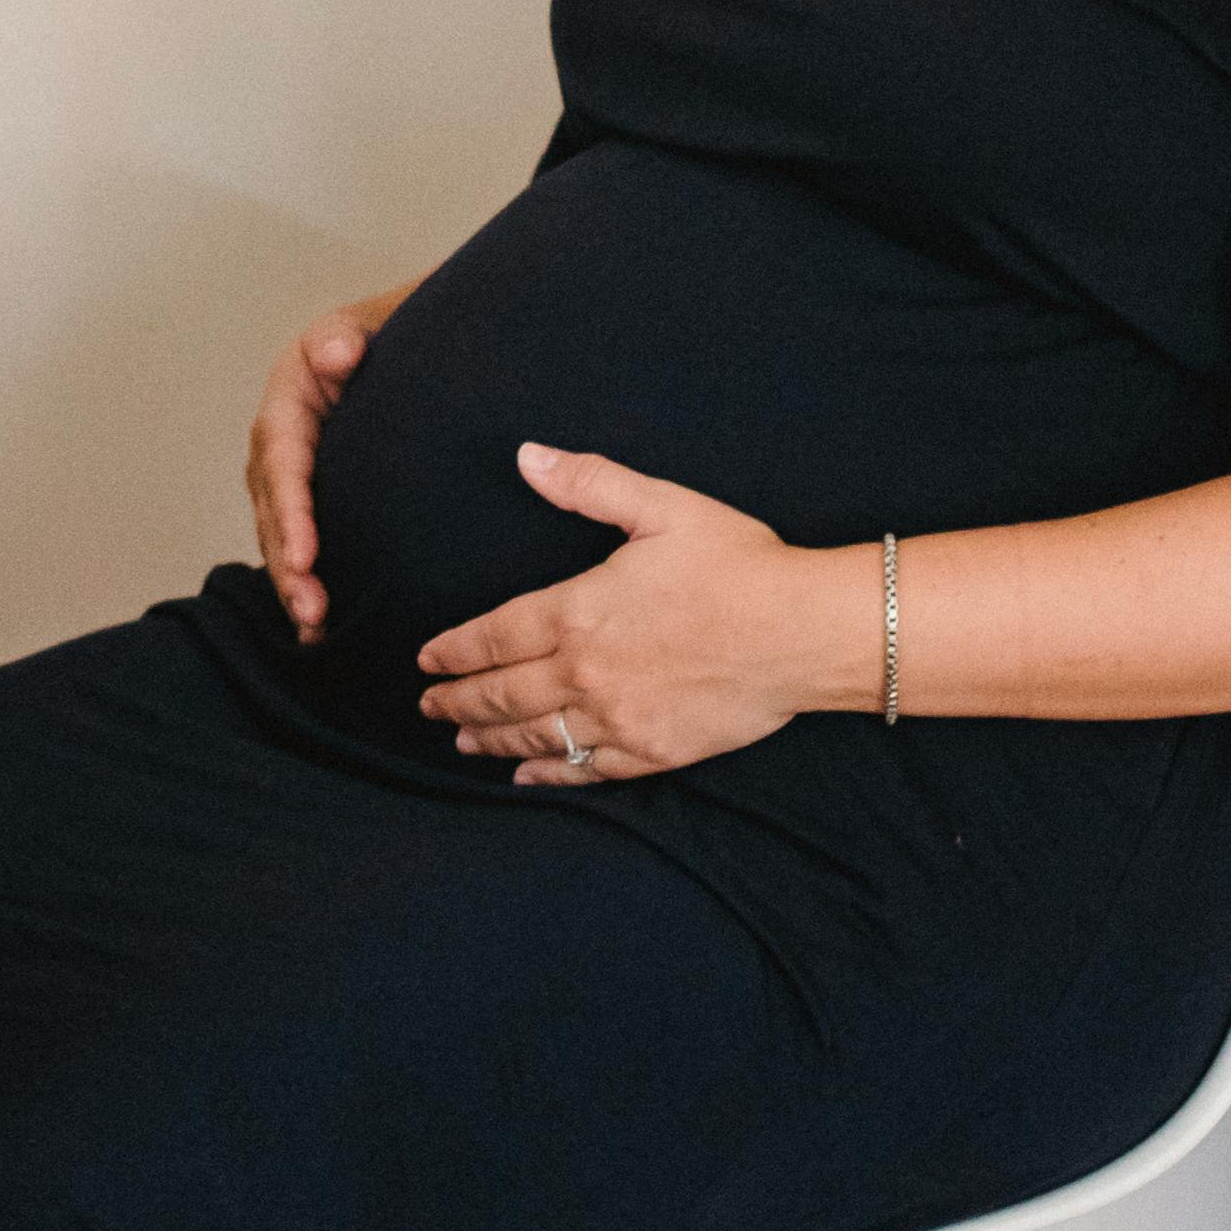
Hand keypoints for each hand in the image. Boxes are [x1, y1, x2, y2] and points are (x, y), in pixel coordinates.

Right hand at [243, 282, 418, 641]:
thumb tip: (339, 351)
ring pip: (282, 533)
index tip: (305, 556)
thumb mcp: (364, 324)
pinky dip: (307, 583)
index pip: (282, 460)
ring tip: (314, 630)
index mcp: (290, 399)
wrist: (412, 345)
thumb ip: (347, 337)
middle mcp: (281, 440)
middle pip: (275, 508)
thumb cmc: (393, 333)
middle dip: (287, 563)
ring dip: (294, 583)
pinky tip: (320, 631)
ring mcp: (295, 471)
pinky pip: (301, 541)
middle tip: (310, 610)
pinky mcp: (315, 496)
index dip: (291, 512)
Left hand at [413, 444, 868, 783]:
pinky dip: (549, 773)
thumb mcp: (661, 507)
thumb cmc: (737, 564)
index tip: (426, 660)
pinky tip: (527, 774)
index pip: (493, 636)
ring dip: (491, 738)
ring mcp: (618, 717)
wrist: (804, 632)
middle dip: (457, 701)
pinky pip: (586, 768)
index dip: (454, 651)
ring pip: (536, 734)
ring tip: (462, 740)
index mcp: (578, 611)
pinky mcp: (654, 751)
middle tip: (427, 705)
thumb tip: (527, 456)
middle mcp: (586, 671)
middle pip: (501, 693)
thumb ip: (588, 483)